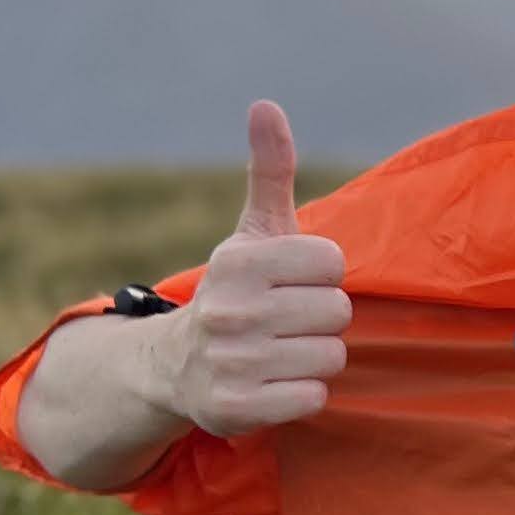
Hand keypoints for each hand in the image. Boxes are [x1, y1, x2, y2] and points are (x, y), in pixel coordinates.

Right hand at [12, 101, 347, 488]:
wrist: (176, 366)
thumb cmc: (237, 290)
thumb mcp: (252, 231)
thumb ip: (270, 170)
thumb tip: (266, 105)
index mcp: (240, 261)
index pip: (333, 263)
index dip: (321, 273)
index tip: (291, 280)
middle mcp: (230, 310)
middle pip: (337, 312)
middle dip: (320, 317)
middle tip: (286, 321)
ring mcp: (231, 362)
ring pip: (330, 356)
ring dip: (314, 356)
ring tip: (280, 350)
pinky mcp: (237, 409)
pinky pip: (313, 398)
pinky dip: (302, 394)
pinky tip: (273, 383)